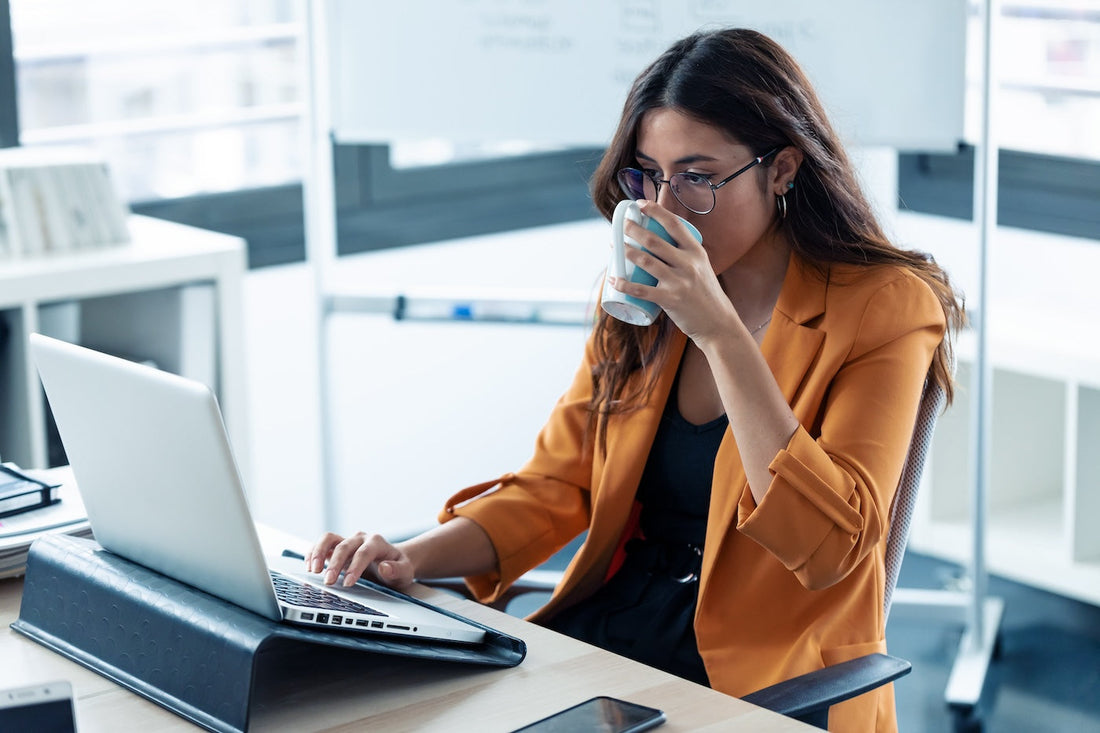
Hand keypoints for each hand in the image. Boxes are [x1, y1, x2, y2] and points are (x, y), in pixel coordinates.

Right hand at [305, 531, 415, 588]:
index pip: (364, 552)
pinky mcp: (337, 548)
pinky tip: (308, 566)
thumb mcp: (405, 573)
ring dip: (318, 553)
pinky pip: (322, 545)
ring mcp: (347, 541)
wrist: (394, 562)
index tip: (348, 583)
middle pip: (344, 546)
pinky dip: (313, 553)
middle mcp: (360, 538)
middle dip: (335, 564)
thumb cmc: (398, 568)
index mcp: (377, 542)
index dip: (355, 567)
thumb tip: (384, 567)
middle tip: (329, 582)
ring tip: (313, 570)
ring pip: (329, 539)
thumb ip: (397, 571)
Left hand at [612, 200, 737, 342]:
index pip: (674, 224)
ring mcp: (679, 282)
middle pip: (654, 240)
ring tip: (614, 246)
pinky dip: (624, 284)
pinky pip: (641, 290)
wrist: (717, 322)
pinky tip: (613, 279)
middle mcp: (688, 263)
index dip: (655, 211)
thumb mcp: (702, 266)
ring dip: (625, 251)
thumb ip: (685, 254)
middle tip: (622, 225)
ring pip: (645, 261)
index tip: (640, 204)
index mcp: (696, 251)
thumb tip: (660, 240)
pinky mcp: (670, 300)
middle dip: (633, 229)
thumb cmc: (705, 293)